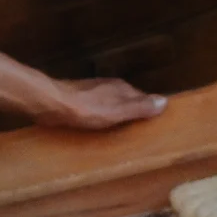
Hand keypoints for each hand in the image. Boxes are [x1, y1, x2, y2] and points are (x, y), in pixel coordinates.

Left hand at [38, 78, 166, 129]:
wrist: (52, 104)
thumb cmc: (86, 110)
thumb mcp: (117, 112)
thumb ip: (139, 107)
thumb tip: (164, 101)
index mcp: (122, 88)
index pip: (143, 98)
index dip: (149, 110)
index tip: (154, 124)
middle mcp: (110, 86)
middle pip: (128, 100)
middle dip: (134, 112)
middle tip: (139, 131)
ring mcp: (94, 90)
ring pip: (113, 103)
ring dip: (118, 114)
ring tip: (121, 130)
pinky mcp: (80, 98)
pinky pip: (99, 107)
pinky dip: (104, 116)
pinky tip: (100, 126)